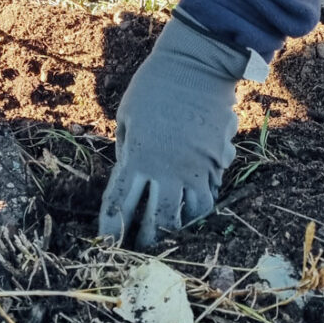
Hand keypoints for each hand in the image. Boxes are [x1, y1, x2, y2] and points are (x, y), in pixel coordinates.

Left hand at [99, 13, 250, 248]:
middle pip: (158, 221)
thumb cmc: (153, 86)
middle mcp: (166, 170)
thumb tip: (130, 172)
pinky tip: (194, 215)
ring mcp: (194, 168)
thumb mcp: (126, 117)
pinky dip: (200, 209)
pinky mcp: (215, 162)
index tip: (108, 245)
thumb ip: (126, 149)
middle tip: (142, 255)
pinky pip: (209, 196)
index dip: (112, 229)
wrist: (196, 67)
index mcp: (136, 157)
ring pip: (189, 215)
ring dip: (179, 231)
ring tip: (172, 242)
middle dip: (148, 243)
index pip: (119, 204)